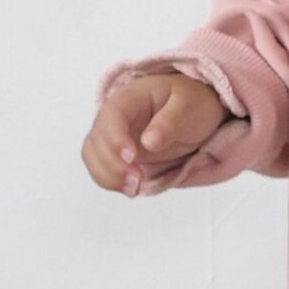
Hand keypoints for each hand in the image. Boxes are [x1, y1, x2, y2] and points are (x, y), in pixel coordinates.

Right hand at [82, 70, 229, 194]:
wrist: (194, 114)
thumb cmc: (190, 103)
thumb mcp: (189, 106)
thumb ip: (171, 122)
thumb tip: (149, 141)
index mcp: (130, 98)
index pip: (112, 115)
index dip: (115, 137)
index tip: (131, 157)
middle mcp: (114, 118)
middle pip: (96, 140)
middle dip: (112, 164)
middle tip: (138, 179)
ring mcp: (113, 138)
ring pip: (94, 158)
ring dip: (109, 177)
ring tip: (135, 189)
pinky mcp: (117, 157)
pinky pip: (103, 171)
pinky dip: (112, 183)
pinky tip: (132, 189)